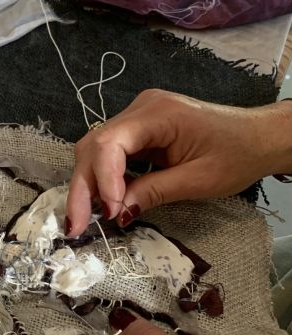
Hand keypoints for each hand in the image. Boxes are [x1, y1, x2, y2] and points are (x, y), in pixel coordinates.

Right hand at [66, 89, 291, 235]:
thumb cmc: (237, 155)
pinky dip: (105, 178)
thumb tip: (117, 213)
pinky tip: (104, 202)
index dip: (103, 178)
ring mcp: (137, 116)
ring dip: (89, 184)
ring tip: (87, 218)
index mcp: (158, 114)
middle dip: (83, 187)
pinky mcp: (139, 128)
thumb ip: (155, 192)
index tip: (109, 212)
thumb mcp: (199, 180)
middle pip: (94, 146)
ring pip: (96, 149)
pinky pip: (111, 152)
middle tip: (76, 226)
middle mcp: (140, 108)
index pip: (111, 142)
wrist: (259, 137)